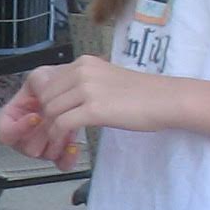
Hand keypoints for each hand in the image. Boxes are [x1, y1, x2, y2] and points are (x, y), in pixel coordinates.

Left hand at [4, 54, 161, 163]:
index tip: (45, 120)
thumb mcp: (105, 80)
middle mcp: (82, 71)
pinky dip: (58, 138)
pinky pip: (62, 124)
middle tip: (49, 136)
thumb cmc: (140, 95)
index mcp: (83, 63)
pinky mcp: (94, 108)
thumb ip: (81, 86)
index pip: (46, 83)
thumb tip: (59, 101)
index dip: (42, 104)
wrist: (166, 100)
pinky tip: (64, 146)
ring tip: (56, 143)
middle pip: (45, 98)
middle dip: (44, 119)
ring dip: (49, 131)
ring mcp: (87, 88)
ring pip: (50, 111)